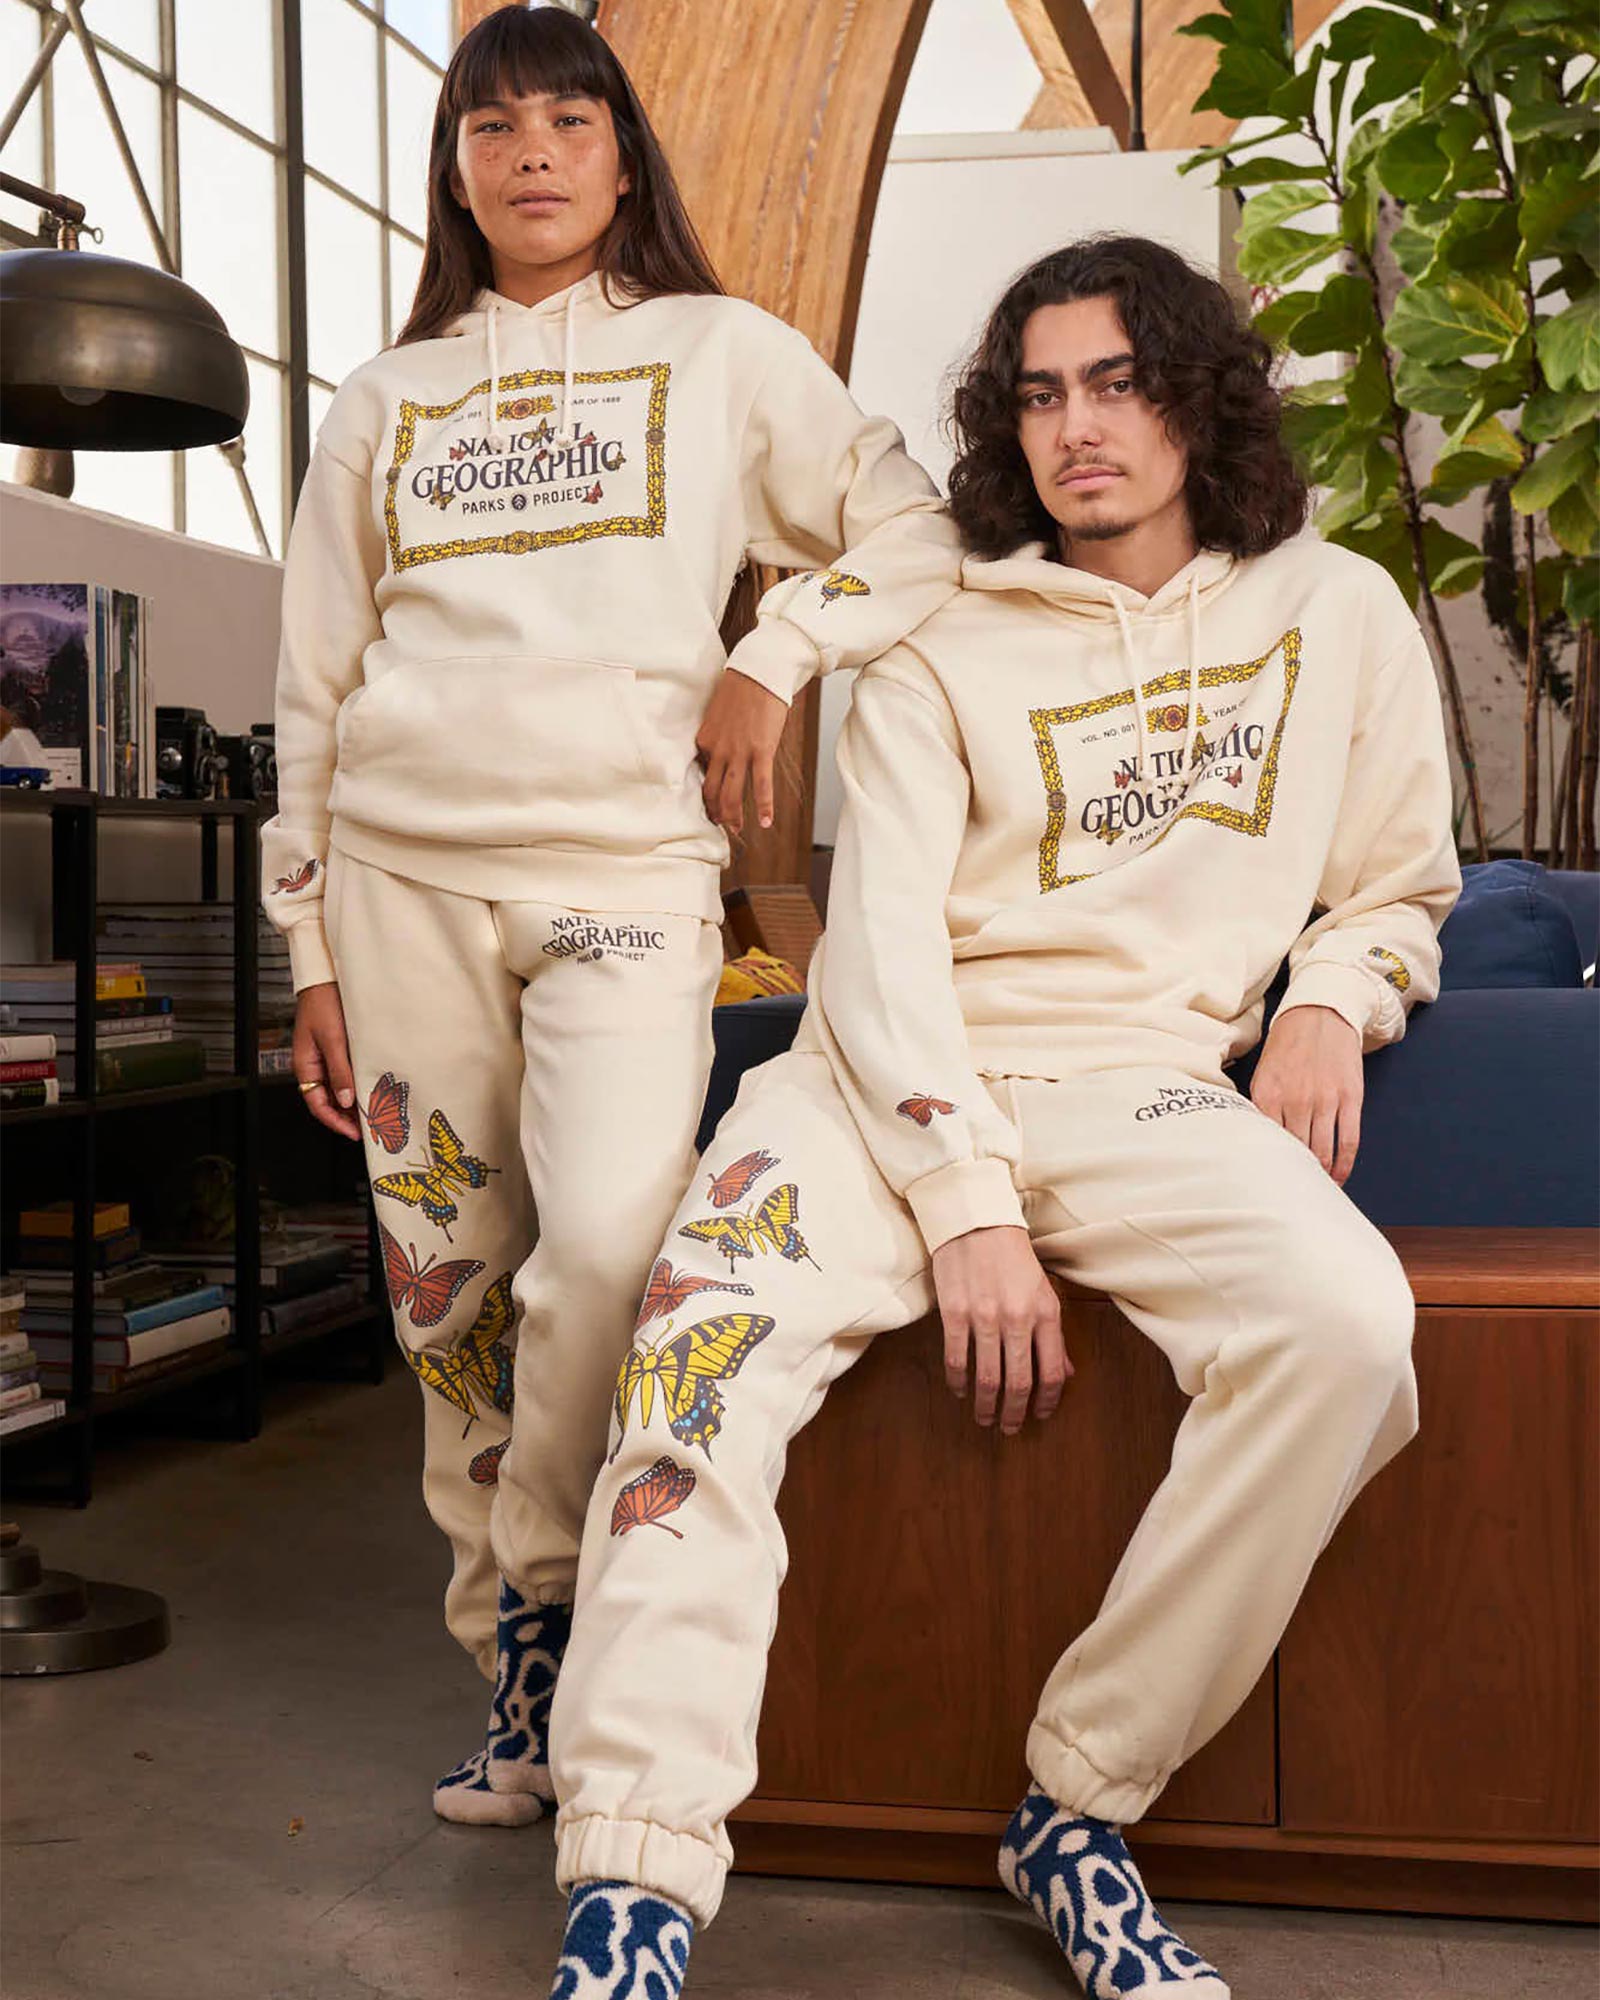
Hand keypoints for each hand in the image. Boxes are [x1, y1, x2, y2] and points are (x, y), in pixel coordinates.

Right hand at [292, 982, 360, 1140]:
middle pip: (329, 1100)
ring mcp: (326, 1058)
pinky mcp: (338, 1049)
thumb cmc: (323, 1003)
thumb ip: (340, 1070)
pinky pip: (346, 1073)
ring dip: (354, 1101)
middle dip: (347, 1116)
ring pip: (339, 1089)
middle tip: (370, 1126)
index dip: (335, 1121)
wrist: (326, 978)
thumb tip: (346, 1100)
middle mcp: (314, 1065)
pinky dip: (357, 1083)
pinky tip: (372, 1088)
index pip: (317, 1104)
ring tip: (375, 1111)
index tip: (354, 1132)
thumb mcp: (333, 1039)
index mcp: (305, 1065)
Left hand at [695, 668, 787, 835]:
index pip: (701, 774)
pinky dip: (763, 807)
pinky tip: (767, 822)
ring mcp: (739, 752)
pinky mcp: (761, 751)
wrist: (759, 671)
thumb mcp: (718, 713)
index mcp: (705, 740)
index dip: (706, 793)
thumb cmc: (741, 688)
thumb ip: (717, 736)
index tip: (711, 804)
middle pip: (711, 790)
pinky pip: (760, 786)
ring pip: (731, 793)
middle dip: (714, 811)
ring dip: (733, 816)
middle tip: (720, 825)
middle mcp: (718, 750)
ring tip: (736, 830)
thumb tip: (722, 750)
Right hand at [931, 1225, 1070, 1435]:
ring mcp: (983, 1318)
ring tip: (985, 1418)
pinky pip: (956, 1359)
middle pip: (1019, 1383)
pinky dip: (958, 1382)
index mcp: (1045, 1313)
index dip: (1047, 1401)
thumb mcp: (1044, 1291)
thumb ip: (1054, 1335)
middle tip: (1010, 1428)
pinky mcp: (954, 1313)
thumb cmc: (1013, 1257)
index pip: (1052, 1372)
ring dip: (986, 1406)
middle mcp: (1017, 1319)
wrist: (976, 1222)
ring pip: (987, 1378)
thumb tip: (1066, 1373)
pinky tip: (960, 1390)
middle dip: (1015, 1413)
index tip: (1041, 1415)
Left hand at [1250, 1003, 1363, 1182]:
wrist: (1320, 1014)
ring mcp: (1325, 1101)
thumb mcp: (1262, 1073)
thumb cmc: (1287, 1045)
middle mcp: (1295, 1101)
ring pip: (1323, 1152)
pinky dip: (1344, 1164)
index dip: (1271, 1167)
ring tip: (1317, 1189)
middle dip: (1296, 1176)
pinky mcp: (1350, 1099)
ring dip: (1321, 1176)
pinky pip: (1348, 1141)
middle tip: (1295, 1194)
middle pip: (1296, 1153)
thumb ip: (1261, 1107)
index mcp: (1267, 1095)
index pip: (1267, 1143)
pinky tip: (1340, 1177)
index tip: (1271, 1184)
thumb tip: (1260, 1142)